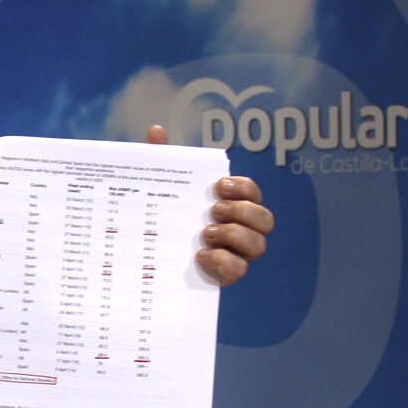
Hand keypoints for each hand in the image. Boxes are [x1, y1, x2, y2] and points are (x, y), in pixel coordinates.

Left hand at [145, 124, 272, 285]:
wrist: (142, 262)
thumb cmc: (159, 218)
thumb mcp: (157, 189)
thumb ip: (159, 161)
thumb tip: (157, 131)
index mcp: (229, 205)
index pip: (252, 193)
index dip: (244, 188)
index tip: (219, 186)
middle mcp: (239, 230)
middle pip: (265, 220)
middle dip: (243, 212)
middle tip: (215, 210)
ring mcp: (234, 255)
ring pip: (258, 246)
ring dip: (236, 236)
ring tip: (207, 233)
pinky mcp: (223, 276)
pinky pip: (239, 271)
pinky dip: (224, 262)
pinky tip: (202, 256)